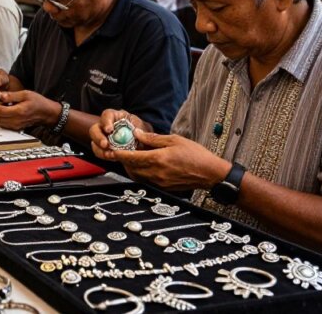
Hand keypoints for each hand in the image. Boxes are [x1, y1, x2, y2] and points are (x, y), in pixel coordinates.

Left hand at [0, 90, 60, 130]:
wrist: (46, 113)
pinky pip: (4, 125)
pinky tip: (7, 112)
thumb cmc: (38, 103)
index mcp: (18, 111)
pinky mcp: (16, 128)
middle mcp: (16, 121)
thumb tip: (0, 95)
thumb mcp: (25, 94)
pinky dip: (2, 119)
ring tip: (4, 107)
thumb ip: (11, 95)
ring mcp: (16, 126)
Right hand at [89, 109, 146, 160]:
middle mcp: (106, 125)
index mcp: (116, 116)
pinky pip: (98, 151)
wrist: (143, 142)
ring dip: (100, 149)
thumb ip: (140, 129)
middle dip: (98, 138)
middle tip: (105, 145)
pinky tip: (112, 157)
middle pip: (95, 129)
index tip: (109, 130)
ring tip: (109, 155)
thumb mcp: (143, 127)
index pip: (107, 115)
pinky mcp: (103, 147)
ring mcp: (103, 137)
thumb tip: (137, 132)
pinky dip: (103, 155)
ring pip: (94, 141)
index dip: (106, 122)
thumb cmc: (142, 131)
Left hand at [112, 130, 231, 191]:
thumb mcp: (175, 140)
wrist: (210, 174)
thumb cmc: (196, 155)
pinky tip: (145, 165)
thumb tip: (137, 134)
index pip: (132, 157)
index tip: (111, 150)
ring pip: (138, 175)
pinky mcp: (164, 187)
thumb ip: (153, 139)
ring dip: (132, 168)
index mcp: (158, 159)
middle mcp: (156, 173)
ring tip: (132, 158)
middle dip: (124, 161)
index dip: (119, 154)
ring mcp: (160, 182)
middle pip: (132, 168)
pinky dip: (142, 173)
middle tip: (120, 152)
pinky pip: (147, 180)